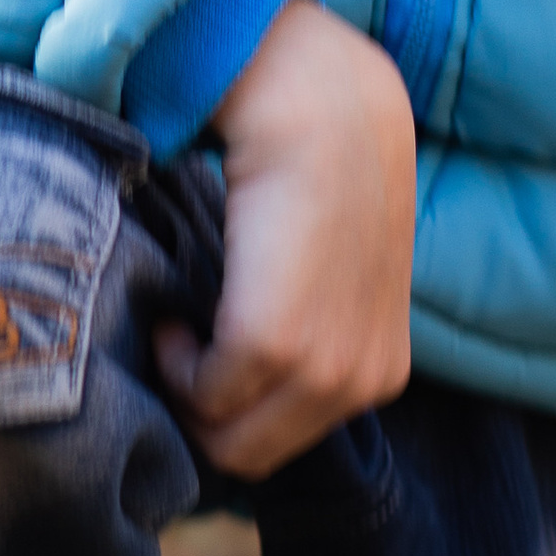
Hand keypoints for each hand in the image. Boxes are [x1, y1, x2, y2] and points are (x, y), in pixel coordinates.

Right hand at [154, 0, 416, 477]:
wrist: (321, 101)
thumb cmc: (317, 170)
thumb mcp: (333, 266)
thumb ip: (311, 325)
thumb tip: (242, 372)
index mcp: (381, 370)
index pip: (292, 441)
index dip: (234, 409)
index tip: (204, 354)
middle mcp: (364, 382)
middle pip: (255, 454)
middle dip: (202, 411)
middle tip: (182, 340)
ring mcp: (326, 367)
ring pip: (225, 438)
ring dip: (184, 385)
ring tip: (182, 317)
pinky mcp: (278, 343)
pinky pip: (204, 396)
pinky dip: (174, 361)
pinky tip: (178, 309)